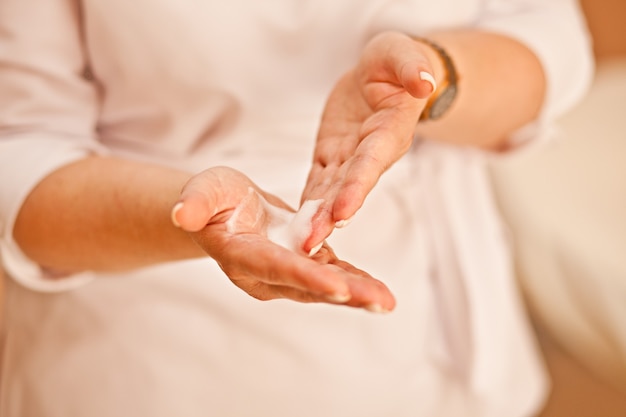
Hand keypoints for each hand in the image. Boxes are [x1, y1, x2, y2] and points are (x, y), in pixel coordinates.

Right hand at [172, 166, 395, 311]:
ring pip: (325, 285)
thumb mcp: (203, 190)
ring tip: (387, 302)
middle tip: (380, 302)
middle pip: (308, 285)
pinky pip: (332, 275)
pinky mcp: (303, 265)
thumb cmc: (213, 198)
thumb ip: (196, 202)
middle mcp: (266, 273)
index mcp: (243, 255)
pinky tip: (379, 291)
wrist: (225, 212)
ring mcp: (286, 273)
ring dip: (357, 293)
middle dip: (346, 293)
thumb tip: (180, 213)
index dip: (308, 276)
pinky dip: (356, 283)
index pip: (278, 267)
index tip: (339, 286)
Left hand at [302, 31, 436, 249]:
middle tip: (311, 244)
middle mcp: (370, 153)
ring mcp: (350, 159)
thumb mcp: (401, 53)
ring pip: (331, 192)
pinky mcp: (332, 157)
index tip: (342, 213)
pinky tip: (297, 227)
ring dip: (317, 218)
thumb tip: (423, 83)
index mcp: (388, 131)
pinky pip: (319, 182)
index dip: (356, 187)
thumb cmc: (395, 63)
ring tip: (301, 245)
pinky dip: (309, 204)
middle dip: (330, 216)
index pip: (370, 162)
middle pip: (349, 188)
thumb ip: (410, 66)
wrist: (384, 77)